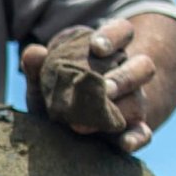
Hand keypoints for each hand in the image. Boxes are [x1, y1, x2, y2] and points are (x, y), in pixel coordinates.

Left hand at [20, 18, 162, 153]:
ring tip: (99, 116)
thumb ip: (38, 67)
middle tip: (104, 88)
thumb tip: (33, 52)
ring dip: (123, 107)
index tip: (96, 47)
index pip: (122, 32)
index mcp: (108, 52)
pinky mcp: (132, 130)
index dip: (114, 36)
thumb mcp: (45, 80)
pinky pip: (142, 133)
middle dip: (125, 76)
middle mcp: (127, 74)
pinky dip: (136, 138)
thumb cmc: (58, 92)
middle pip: (142, 66)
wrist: (69, 125)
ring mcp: (133, 102)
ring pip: (139, 100)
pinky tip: (125, 144)